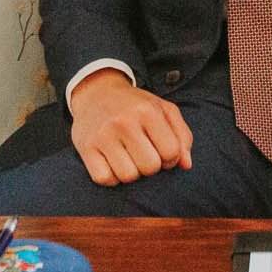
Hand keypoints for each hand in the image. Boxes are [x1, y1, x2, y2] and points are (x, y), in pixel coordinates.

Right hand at [68, 68, 193, 185]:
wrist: (96, 92)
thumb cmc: (135, 105)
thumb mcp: (163, 109)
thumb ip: (182, 135)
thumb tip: (186, 165)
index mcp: (147, 111)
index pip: (171, 152)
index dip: (171, 158)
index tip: (162, 151)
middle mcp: (124, 122)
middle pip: (150, 167)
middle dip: (151, 165)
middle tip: (144, 153)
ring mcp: (103, 135)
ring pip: (128, 176)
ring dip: (131, 172)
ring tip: (128, 157)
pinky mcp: (86, 148)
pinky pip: (104, 179)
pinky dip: (111, 177)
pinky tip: (113, 162)